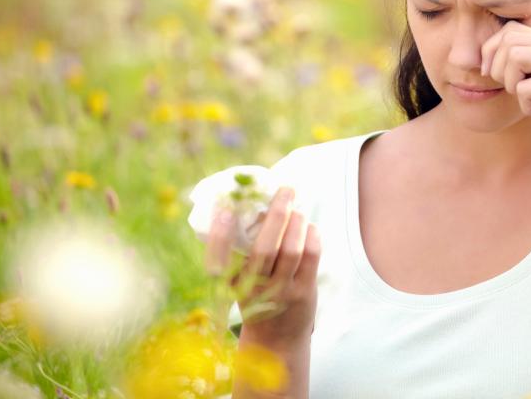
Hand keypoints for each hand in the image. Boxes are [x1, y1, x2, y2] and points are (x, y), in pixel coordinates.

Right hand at [205, 186, 320, 347]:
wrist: (276, 341)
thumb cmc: (256, 298)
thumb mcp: (240, 281)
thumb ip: (242, 251)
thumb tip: (254, 205)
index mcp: (231, 285)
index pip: (218, 261)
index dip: (219, 234)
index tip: (223, 208)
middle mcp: (254, 290)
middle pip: (265, 248)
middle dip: (276, 214)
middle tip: (285, 189)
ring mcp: (281, 293)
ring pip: (292, 249)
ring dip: (297, 222)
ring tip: (297, 208)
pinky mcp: (304, 292)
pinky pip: (311, 256)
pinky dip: (311, 235)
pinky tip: (309, 226)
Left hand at [480, 21, 530, 166]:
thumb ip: (529, 70)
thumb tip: (490, 62)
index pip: (512, 30)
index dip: (493, 51)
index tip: (494, 76)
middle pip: (509, 39)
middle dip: (499, 68)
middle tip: (514, 90)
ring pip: (514, 57)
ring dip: (512, 84)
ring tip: (530, 99)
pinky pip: (525, 88)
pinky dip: (528, 106)